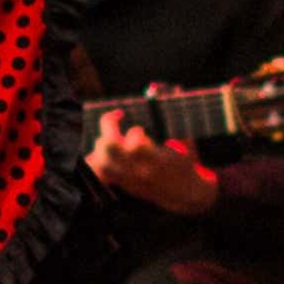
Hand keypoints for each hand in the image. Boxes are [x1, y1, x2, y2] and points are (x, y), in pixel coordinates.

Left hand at [86, 114, 218, 216]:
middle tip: (116, 120)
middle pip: (109, 147)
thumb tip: (173, 88)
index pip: (136, 144)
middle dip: (109, 128)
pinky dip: (96, 159)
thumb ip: (176, 117)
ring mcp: (129, 179)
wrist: (186, 195)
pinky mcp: (122, 184)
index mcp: (158, 160)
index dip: (134, 130)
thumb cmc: (186, 162)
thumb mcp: (187, 141)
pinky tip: (103, 150)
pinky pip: (99, 172)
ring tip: (112, 136)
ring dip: (102, 144)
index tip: (139, 124)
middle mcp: (140, 171)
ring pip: (100, 161)